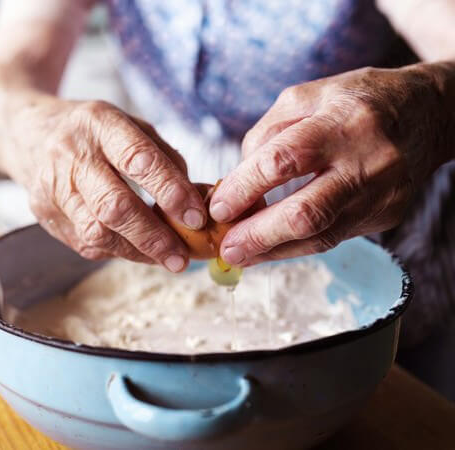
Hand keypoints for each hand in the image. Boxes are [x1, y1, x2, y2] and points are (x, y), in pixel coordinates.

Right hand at [0, 97, 206, 271]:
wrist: (30, 133)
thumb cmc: (93, 133)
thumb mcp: (131, 126)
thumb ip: (166, 160)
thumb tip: (200, 201)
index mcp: (99, 123)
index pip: (137, 160)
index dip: (170, 191)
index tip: (196, 216)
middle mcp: (71, 155)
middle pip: (113, 205)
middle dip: (153, 236)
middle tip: (182, 256)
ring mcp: (52, 187)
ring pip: (97, 232)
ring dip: (137, 251)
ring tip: (167, 259)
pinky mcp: (44, 214)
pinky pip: (86, 243)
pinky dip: (118, 251)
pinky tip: (139, 251)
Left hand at [210, 64, 453, 265]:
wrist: (426, 114)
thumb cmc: (353, 101)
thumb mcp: (305, 98)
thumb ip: (265, 135)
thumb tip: (234, 184)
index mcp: (343, 121)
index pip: (284, 160)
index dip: (245, 187)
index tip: (218, 206)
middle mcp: (368, 161)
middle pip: (308, 212)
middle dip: (259, 235)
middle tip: (227, 247)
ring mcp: (381, 194)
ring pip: (321, 236)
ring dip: (274, 251)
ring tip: (240, 255)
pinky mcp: (386, 215)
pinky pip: (333, 238)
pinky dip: (296, 246)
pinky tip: (269, 249)